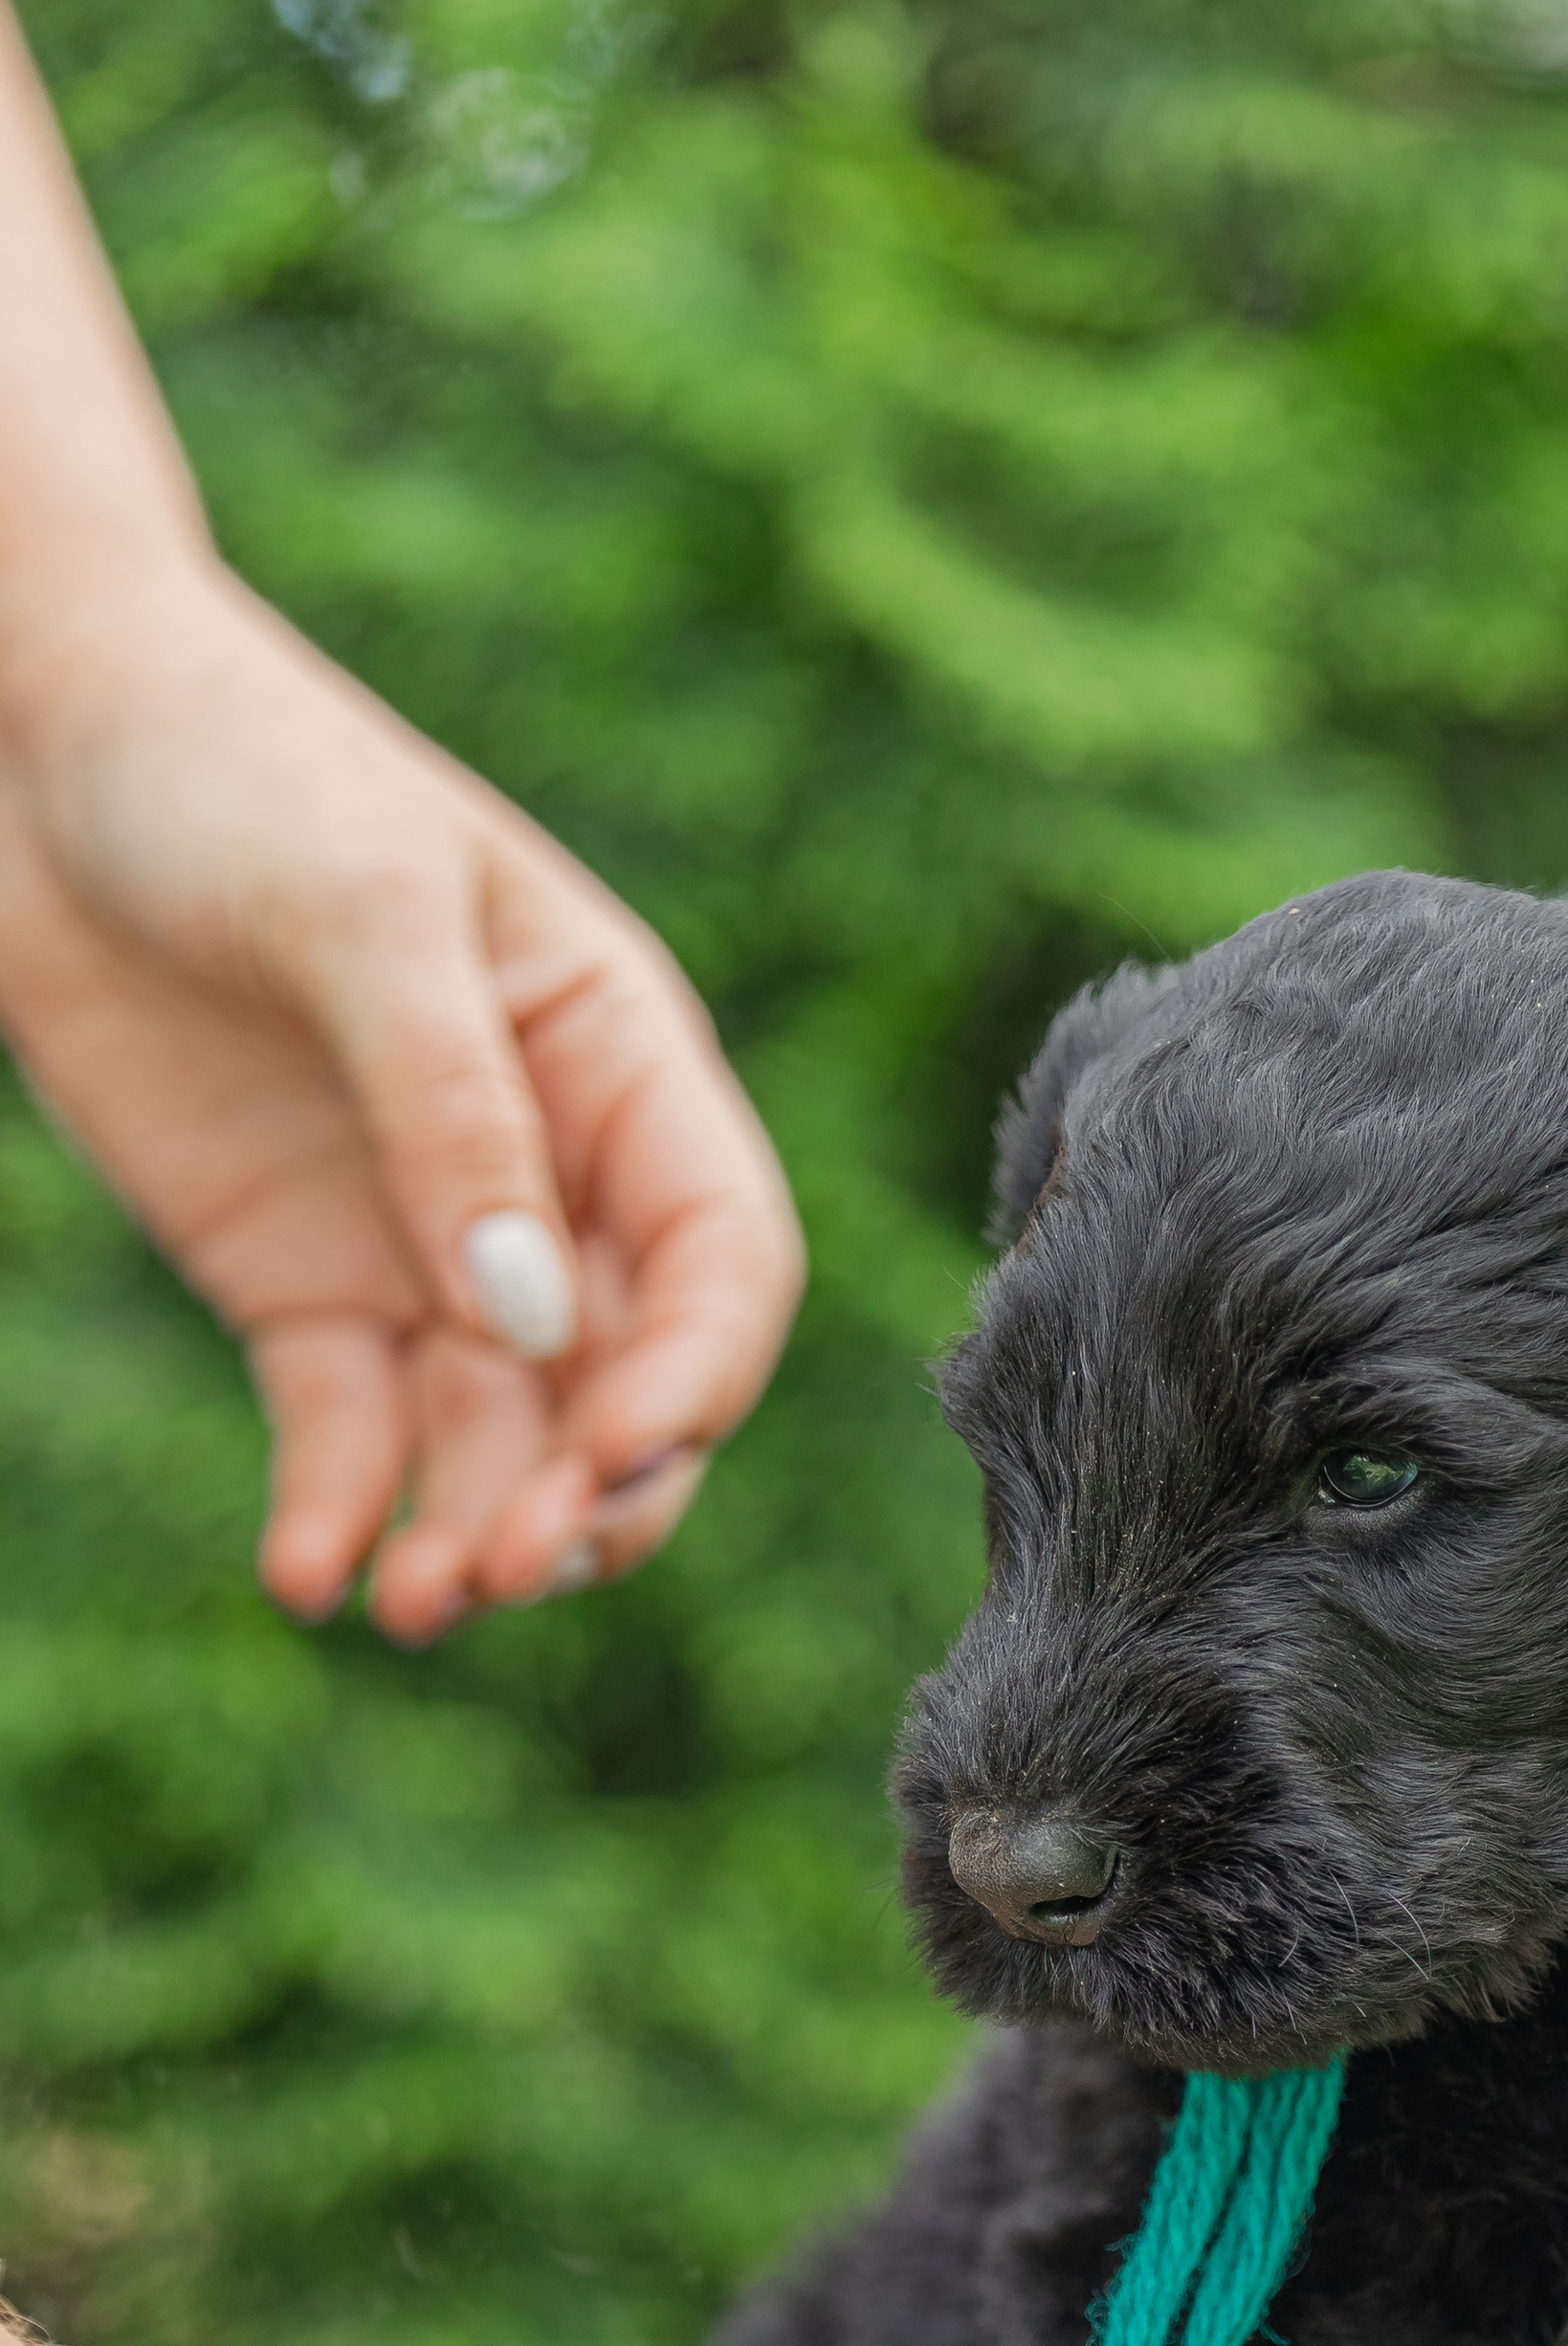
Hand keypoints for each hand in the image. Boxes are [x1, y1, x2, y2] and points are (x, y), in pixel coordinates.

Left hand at [0, 561, 803, 1641]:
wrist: (31, 742)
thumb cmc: (238, 772)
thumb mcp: (361, 916)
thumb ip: (452, 1113)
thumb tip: (530, 1320)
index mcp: (620, 1066)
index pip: (720, 1261)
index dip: (694, 1376)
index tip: (613, 1457)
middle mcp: (549, 1179)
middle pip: (625, 1387)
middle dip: (586, 1498)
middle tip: (505, 1571)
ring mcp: (426, 1246)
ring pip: (495, 1440)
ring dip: (472, 1535)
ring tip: (406, 1604)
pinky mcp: (301, 1291)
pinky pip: (350, 1435)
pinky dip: (341, 1513)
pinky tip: (306, 1573)